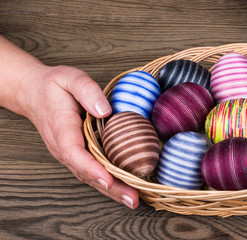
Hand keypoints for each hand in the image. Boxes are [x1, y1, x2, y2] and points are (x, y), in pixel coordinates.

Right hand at [18, 65, 139, 208]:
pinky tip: (125, 190)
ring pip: (90, 177)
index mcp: (62, 130)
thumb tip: (105, 110)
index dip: (92, 169)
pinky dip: (108, 184)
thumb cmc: (53, 85)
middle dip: (110, 188)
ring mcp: (70, 154)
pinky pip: (92, 173)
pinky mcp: (77, 155)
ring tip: (133, 200)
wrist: (34, 93)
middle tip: (133, 199)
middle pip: (87, 174)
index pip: (76, 154)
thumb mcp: (70, 78)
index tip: (108, 180)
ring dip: (112, 191)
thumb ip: (87, 91)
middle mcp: (64, 148)